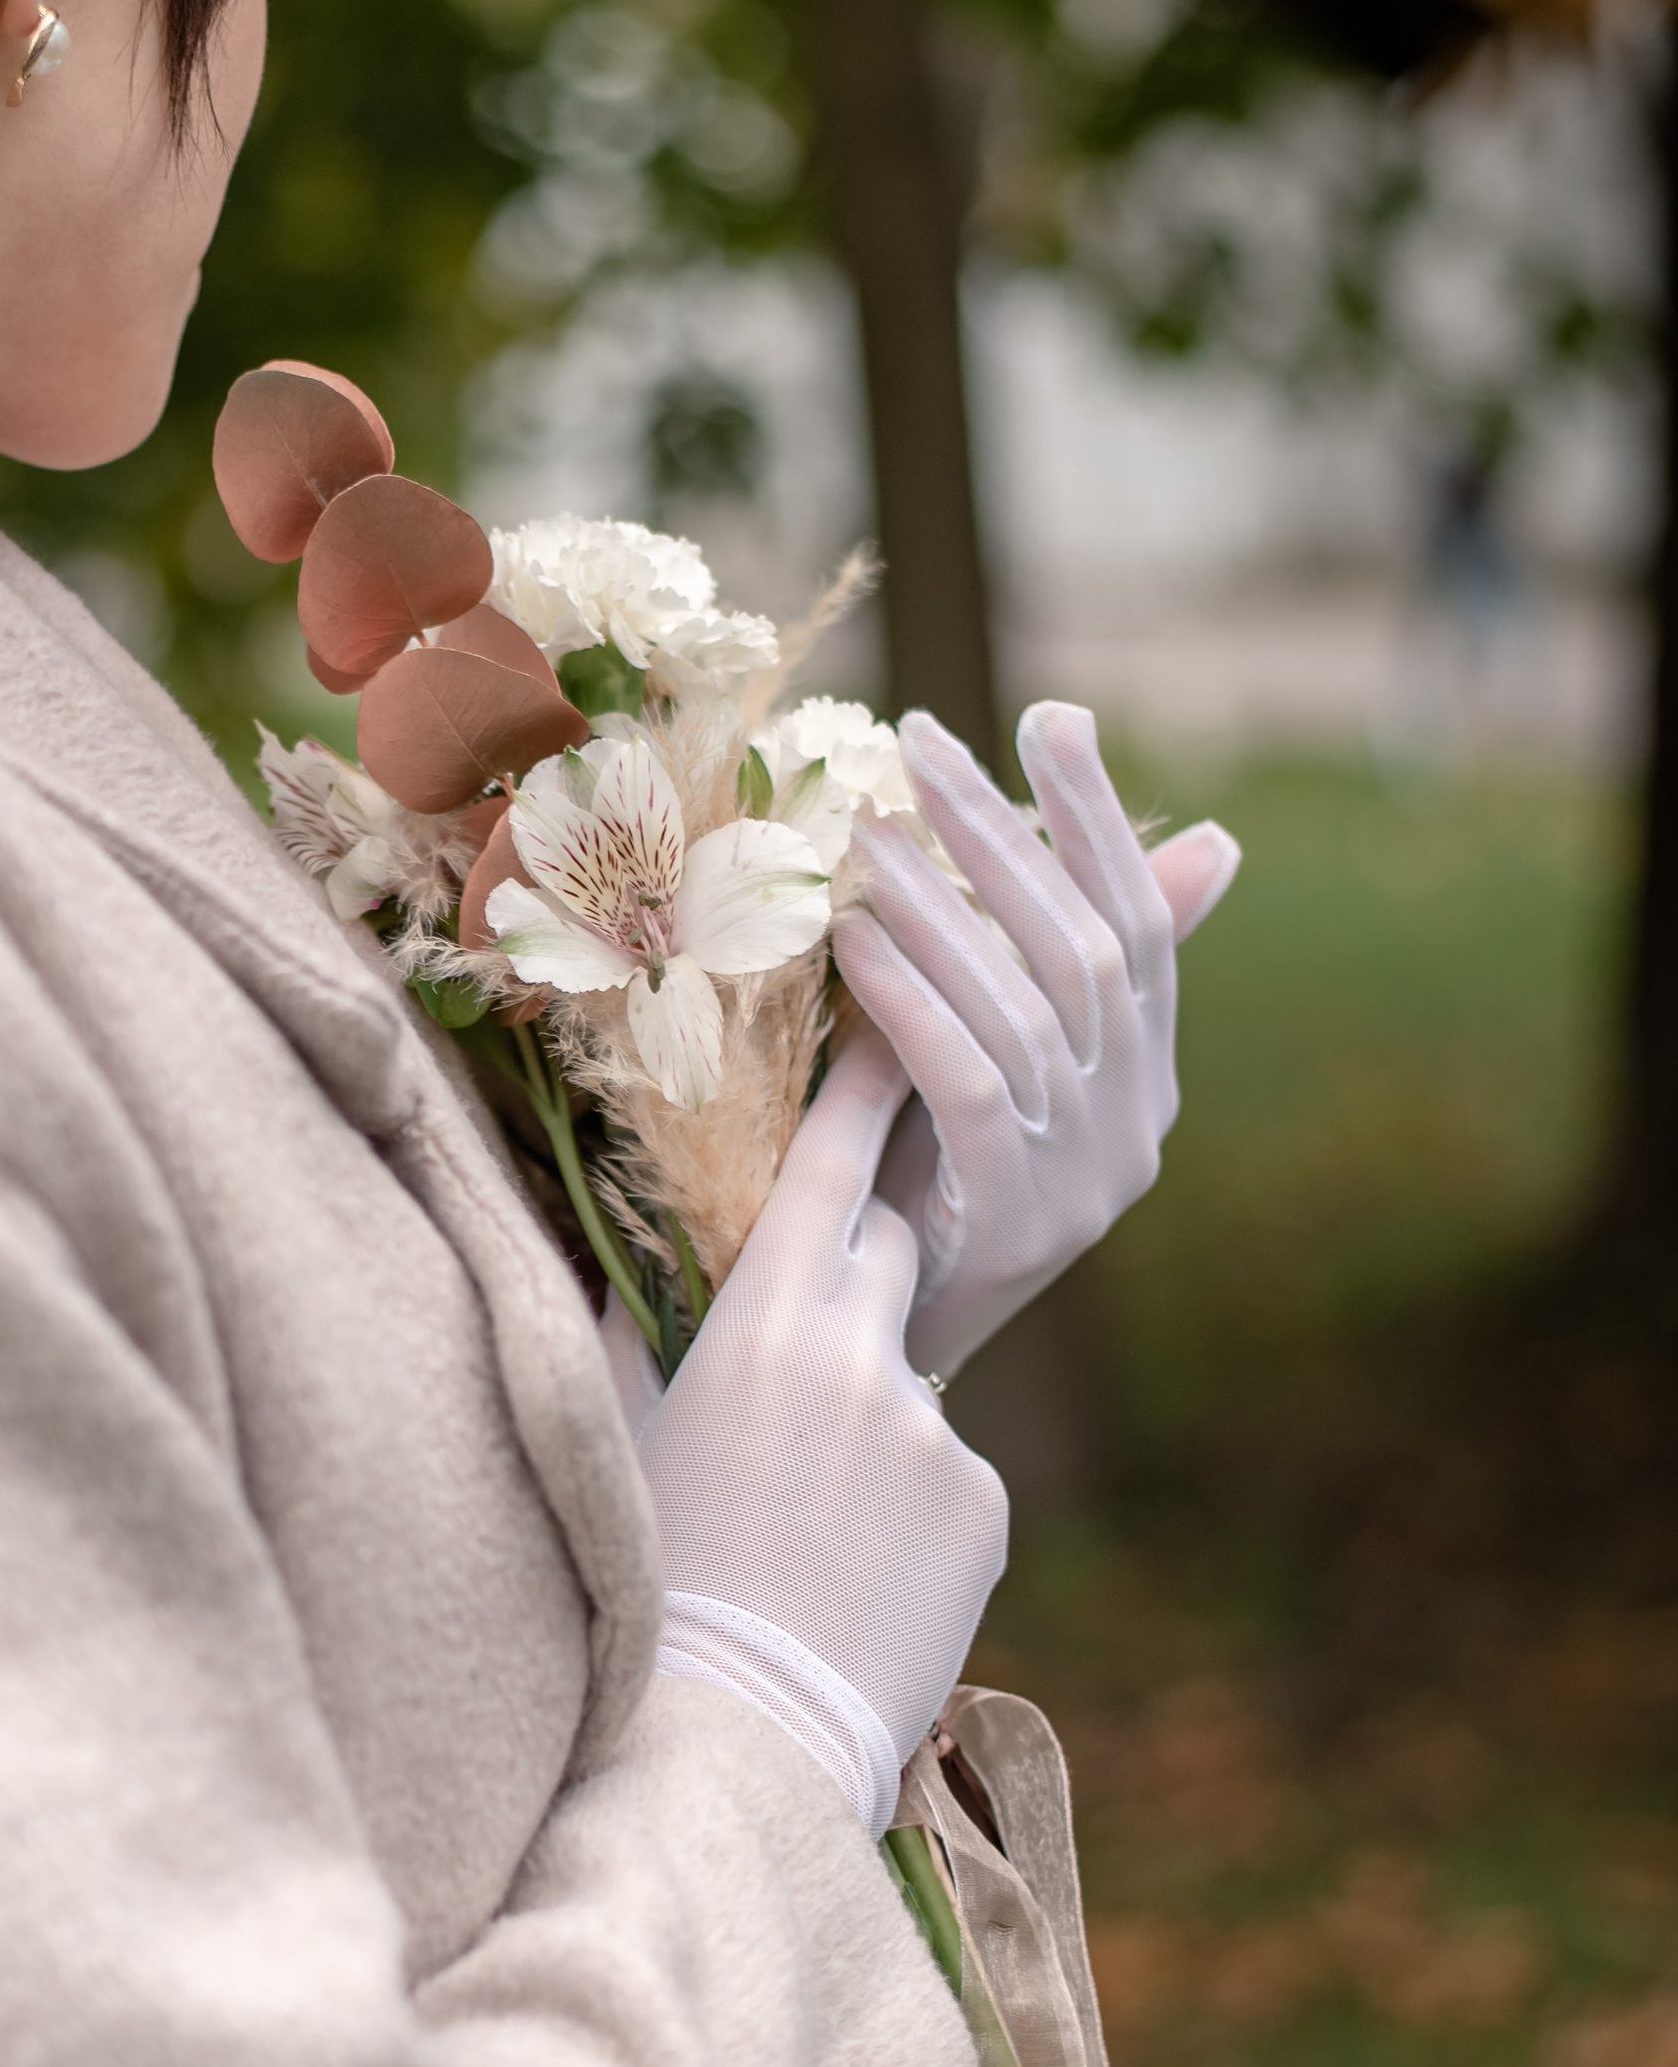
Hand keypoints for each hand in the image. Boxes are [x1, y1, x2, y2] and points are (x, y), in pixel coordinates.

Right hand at [635, 1032, 1010, 1831]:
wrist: (735, 1746)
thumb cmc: (644, 1592)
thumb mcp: (610, 1445)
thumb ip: (626, 1333)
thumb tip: (624, 1254)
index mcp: (761, 1331)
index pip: (830, 1169)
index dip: (863, 1091)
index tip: (890, 1026)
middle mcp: (864, 1360)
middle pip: (890, 1248)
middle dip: (860, 1257)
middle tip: (808, 1317)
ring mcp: (937, 1434)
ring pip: (909, 1377)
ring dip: (866, 1417)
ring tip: (799, 1522)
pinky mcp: (983, 1507)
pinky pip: (946, 1475)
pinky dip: (906, 1504)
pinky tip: (849, 1573)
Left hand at [829, 703, 1238, 1384]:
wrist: (894, 1350)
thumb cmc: (933, 1183)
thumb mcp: (1010, 1065)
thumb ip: (1066, 962)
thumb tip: (1212, 842)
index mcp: (1150, 1075)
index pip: (1141, 922)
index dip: (1099, 818)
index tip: (1048, 715)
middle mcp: (1136, 1121)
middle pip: (1079, 948)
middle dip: (1001, 835)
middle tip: (921, 741)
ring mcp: (1085, 1175)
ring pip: (1023, 1008)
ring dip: (940, 906)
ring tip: (869, 829)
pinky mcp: (1020, 1217)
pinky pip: (966, 1081)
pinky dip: (912, 1000)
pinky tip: (853, 935)